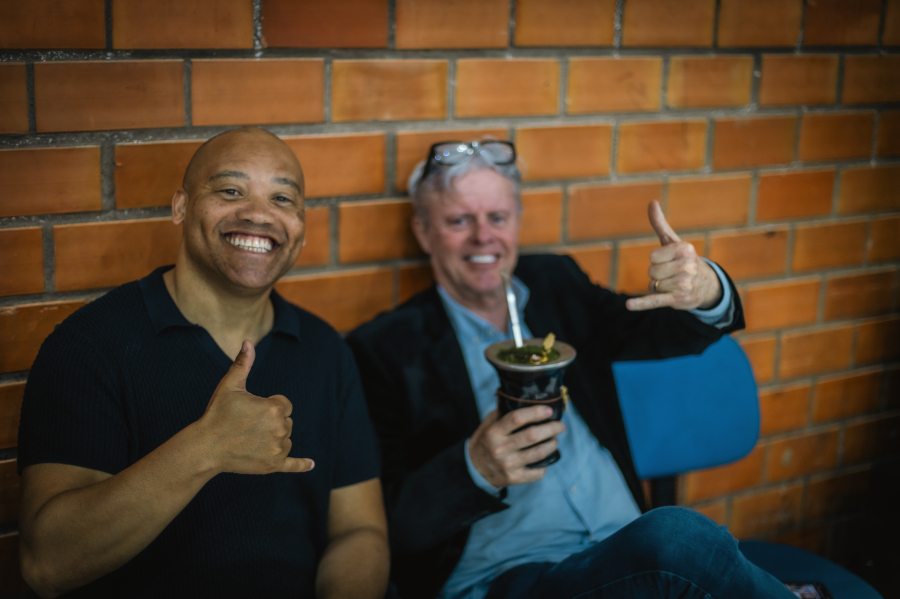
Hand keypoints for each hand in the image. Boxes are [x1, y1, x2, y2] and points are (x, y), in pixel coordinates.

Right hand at [199, 340, 314, 474]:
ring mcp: (278, 448)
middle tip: (247, 426)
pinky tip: (311, 465)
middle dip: (271, 423)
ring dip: (274, 439)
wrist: (205, 447)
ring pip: (285, 439)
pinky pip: (293, 464)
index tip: (250, 411)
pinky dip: (302, 465)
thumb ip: (243, 364)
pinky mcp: (273, 465)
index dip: (268, 406)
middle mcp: (281, 428)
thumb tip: (248, 342)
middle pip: (286, 422)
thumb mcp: (230, 386)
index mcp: (275, 408)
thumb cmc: (217, 414)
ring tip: (250, 440)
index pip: (284, 405)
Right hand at [467, 407, 565, 487]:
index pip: (517, 418)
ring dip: (552, 444)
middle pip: (532, 435)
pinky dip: (545, 465)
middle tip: (561, 425)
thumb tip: (522, 398)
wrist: (474, 469)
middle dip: (551, 428)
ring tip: (555, 440)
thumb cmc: (485, 441)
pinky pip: (537, 472)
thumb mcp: (488, 424)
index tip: (549, 410)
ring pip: (538, 453)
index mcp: (493, 432)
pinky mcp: (514, 478)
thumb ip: (503, 413)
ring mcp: (507, 465)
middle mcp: (500, 448)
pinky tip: (546, 458)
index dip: (535, 412)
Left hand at [626, 201, 722, 311]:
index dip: (656, 260)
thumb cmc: (684, 260)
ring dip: (658, 287)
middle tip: (672, 274)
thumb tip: (651, 202)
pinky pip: (655, 300)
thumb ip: (660, 224)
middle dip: (657, 275)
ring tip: (673, 285)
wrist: (706, 286)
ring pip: (652, 286)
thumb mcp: (673, 242)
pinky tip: (629, 305)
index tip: (669, 261)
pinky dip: (642, 304)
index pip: (652, 256)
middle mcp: (687, 266)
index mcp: (685, 250)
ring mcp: (683, 284)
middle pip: (651, 272)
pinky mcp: (677, 300)